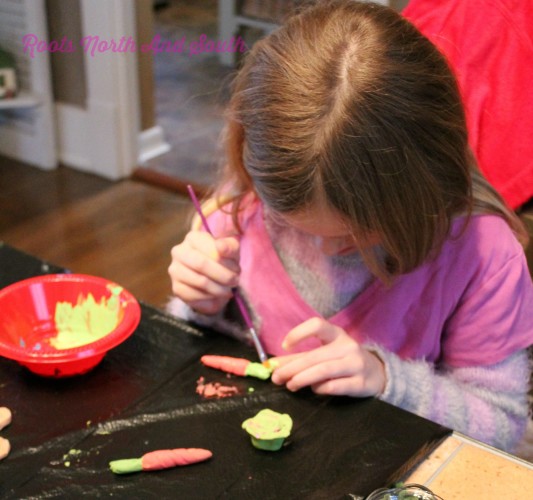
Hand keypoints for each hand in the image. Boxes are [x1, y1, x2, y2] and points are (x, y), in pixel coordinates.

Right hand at [168, 231, 239, 314]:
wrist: (214, 276)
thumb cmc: (224, 259)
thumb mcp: (232, 250)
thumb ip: (229, 246)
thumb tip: (220, 247)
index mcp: (193, 238)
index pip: (211, 250)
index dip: (227, 263)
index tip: (237, 270)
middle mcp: (179, 252)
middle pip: (202, 264)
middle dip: (223, 276)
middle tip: (235, 282)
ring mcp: (175, 270)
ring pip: (200, 282)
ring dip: (219, 289)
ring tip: (228, 289)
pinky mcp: (176, 288)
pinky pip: (195, 296)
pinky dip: (211, 298)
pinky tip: (217, 295)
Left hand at [270, 317, 385, 396]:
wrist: (377, 374)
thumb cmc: (343, 360)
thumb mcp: (325, 354)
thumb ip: (300, 358)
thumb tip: (273, 365)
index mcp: (336, 334)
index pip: (317, 325)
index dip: (299, 333)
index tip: (285, 346)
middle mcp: (348, 346)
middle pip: (315, 355)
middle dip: (292, 367)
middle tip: (277, 377)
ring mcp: (356, 364)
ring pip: (324, 370)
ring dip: (303, 378)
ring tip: (290, 385)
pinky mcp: (361, 383)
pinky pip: (335, 386)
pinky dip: (320, 388)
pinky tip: (314, 389)